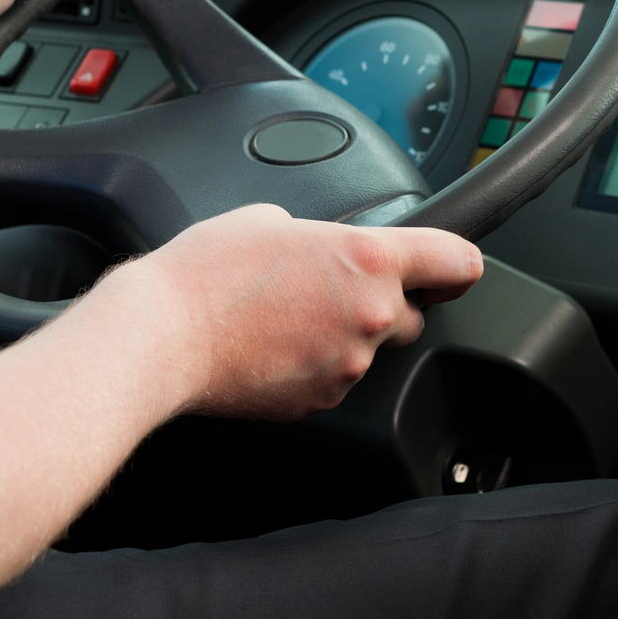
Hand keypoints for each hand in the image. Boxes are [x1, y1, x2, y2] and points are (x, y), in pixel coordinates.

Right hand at [95, 204, 483, 421]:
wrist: (160, 336)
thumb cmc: (205, 272)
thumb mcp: (267, 218)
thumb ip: (317, 234)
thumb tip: (318, 249)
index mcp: (369, 260)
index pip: (456, 262)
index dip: (457, 264)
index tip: (453, 269)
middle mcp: (370, 316)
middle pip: (409, 314)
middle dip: (379, 303)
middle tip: (325, 289)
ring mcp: (347, 365)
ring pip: (365, 349)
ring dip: (339, 334)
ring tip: (282, 317)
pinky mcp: (319, 400)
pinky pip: (331, 377)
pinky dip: (310, 363)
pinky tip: (269, 346)